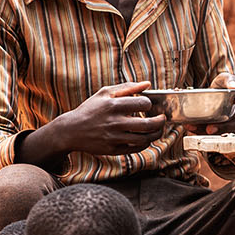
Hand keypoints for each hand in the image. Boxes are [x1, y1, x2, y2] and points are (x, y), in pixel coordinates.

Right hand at [51, 80, 167, 156]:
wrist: (71, 130)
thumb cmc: (90, 109)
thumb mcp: (105, 93)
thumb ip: (127, 87)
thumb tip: (147, 84)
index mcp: (113, 105)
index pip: (144, 104)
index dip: (150, 104)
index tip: (149, 106)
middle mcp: (115, 122)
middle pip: (149, 124)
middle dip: (160, 121)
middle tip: (162, 118)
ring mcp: (114, 137)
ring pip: (145, 139)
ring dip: (156, 133)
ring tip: (157, 129)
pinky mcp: (113, 149)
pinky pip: (136, 148)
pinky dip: (145, 143)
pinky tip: (145, 138)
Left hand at [198, 72, 234, 132]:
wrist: (211, 97)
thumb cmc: (221, 87)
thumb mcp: (223, 79)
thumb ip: (229, 80)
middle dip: (225, 126)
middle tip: (211, 128)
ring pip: (228, 131)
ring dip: (213, 131)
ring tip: (200, 129)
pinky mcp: (224, 130)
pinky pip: (216, 134)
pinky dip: (203, 132)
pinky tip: (192, 128)